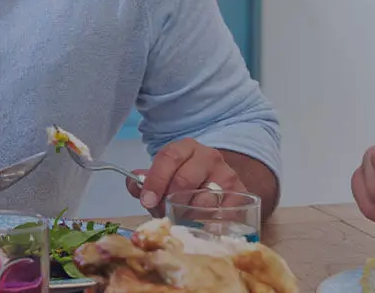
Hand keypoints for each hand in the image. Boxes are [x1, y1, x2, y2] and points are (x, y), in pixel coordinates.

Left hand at [129, 138, 245, 215]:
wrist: (219, 183)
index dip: (156, 180)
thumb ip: (145, 181)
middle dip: (169, 202)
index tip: (147, 201)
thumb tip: (133, 183)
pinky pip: (221, 214)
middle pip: (184, 180)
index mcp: (186, 148)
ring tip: (182, 221)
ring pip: (203, 200)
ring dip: (188, 216)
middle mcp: (209, 157)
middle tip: (164, 215)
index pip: (169, 158)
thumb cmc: (185, 181)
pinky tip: (201, 225)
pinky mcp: (241, 195)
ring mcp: (227, 176)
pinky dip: (208, 224)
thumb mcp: (165, 175)